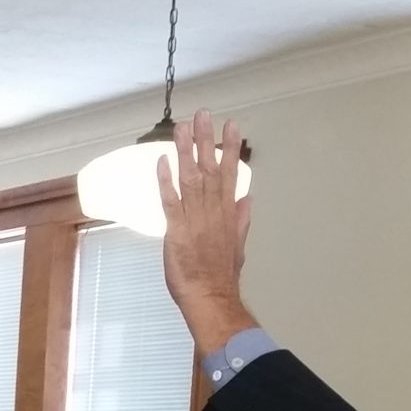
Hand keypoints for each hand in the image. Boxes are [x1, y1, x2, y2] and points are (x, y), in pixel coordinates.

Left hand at [156, 111, 256, 354]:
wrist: (211, 297)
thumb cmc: (221, 276)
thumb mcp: (238, 245)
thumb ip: (241, 220)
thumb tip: (247, 199)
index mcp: (228, 213)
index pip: (230, 174)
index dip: (230, 148)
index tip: (231, 125)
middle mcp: (213, 211)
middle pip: (210, 169)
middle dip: (206, 140)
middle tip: (204, 113)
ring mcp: (195, 219)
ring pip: (191, 179)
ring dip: (186, 152)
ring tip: (182, 127)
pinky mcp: (176, 231)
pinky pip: (170, 201)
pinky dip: (166, 181)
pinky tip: (162, 161)